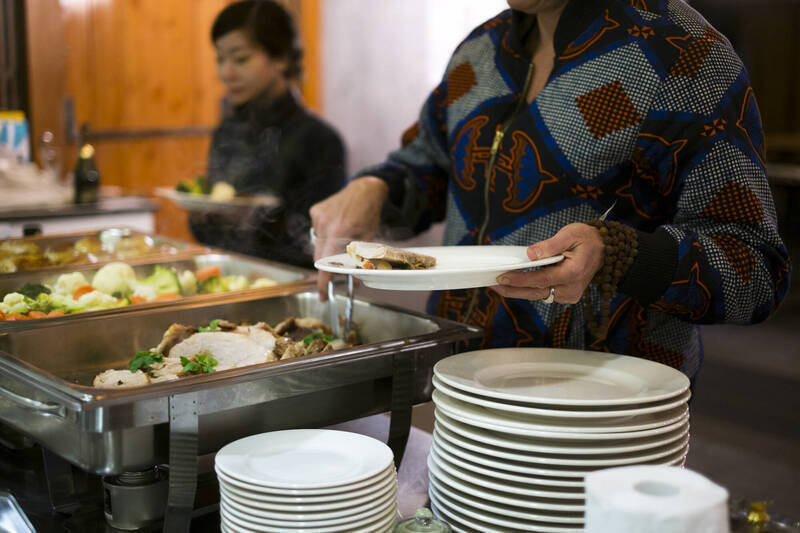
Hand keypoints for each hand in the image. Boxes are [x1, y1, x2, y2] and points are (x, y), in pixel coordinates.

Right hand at [309, 177, 388, 299]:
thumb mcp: (368, 237)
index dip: (323, 281)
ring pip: (319, 244)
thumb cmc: (369, 213)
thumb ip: (360, 258)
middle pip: (320, 256)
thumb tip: (356, 278)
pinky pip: (318, 232)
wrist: (364, 189)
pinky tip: (337, 226)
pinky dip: (326, 235)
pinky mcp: (315, 211)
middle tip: (335, 271)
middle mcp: (325, 223)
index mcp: (339, 231)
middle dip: (327, 266)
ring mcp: (318, 217)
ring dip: (328, 248)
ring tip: (342, 239)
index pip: (326, 263)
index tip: (322, 294)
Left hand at [492, 223, 603, 303]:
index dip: (520, 280)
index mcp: (574, 272)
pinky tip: (514, 284)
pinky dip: (529, 289)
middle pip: (536, 292)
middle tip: (492, 285)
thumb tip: (531, 254)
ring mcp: (569, 294)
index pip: (541, 279)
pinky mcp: (566, 296)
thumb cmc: (586, 239)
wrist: (603, 249)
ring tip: (497, 285)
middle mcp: (571, 288)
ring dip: (518, 290)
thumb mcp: (570, 234)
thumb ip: (550, 245)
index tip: (502, 277)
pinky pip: (544, 293)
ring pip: (538, 295)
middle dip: (512, 290)